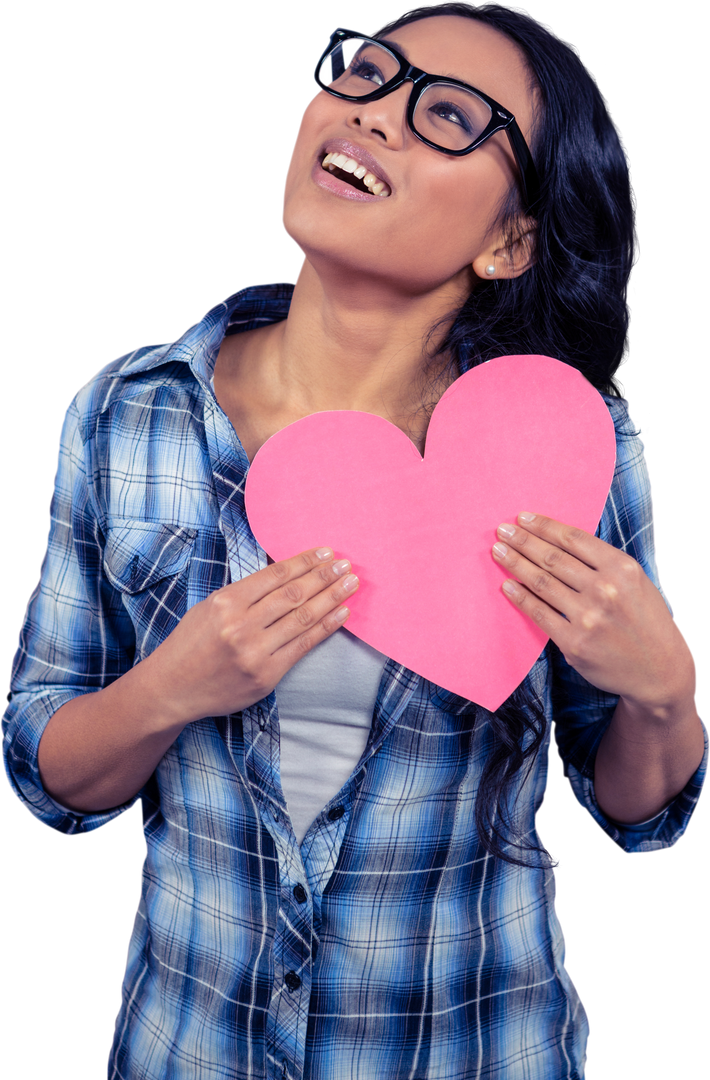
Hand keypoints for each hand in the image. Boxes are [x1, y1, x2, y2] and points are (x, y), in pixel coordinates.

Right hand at [143, 547, 359, 724]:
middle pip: (293, 594)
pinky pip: (303, 646)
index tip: (325, 552)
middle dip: (324, 576)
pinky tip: (342, 613)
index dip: (304, 562)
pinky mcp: (265, 675)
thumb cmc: (191, 644)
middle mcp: (240, 625)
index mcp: (225, 602)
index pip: (275, 575)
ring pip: (303, 618)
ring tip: (351, 583)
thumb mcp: (210, 607)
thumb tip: (287, 574)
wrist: (172, 688)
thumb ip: (245, 594)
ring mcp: (254, 652)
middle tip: (346, 564)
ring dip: (332, 597)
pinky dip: (326, 627)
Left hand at [491, 512, 692, 713]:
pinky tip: (507, 585)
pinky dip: (520, 597)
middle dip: (523, 541)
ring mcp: (589, 618)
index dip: (544, 526)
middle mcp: (606, 590)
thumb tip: (557, 542)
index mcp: (622, 568)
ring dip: (515, 564)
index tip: (523, 517)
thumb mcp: (635, 582)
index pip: (573, 539)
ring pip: (542, 583)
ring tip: (498, 551)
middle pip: (553, 558)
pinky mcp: (574, 643)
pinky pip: (540, 614)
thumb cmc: (645, 621)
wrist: (660, 670)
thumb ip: (603, 563)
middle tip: (502, 530)